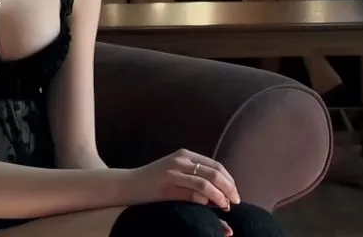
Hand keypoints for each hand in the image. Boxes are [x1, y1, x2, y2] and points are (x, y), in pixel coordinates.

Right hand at [126, 149, 240, 210]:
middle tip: (235, 202)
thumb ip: (195, 177)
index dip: (229, 180)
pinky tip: (208, 206)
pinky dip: (204, 200)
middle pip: (214, 173)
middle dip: (229, 188)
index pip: (216, 166)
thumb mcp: (176, 173)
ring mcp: (174, 171)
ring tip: (225, 206)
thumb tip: (218, 192)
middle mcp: (181, 160)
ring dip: (219, 196)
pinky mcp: (166, 184)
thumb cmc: (153, 182)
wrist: (127, 184)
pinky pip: (191, 192)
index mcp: (186, 155)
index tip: (235, 194)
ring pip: (206, 183)